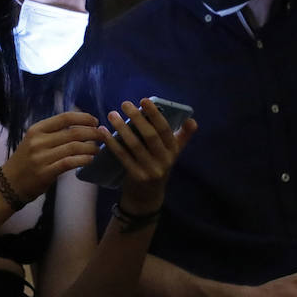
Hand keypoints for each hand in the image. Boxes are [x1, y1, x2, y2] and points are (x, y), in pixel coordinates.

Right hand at [0, 111, 101, 202]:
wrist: (9, 183)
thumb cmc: (25, 161)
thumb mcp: (34, 141)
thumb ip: (53, 134)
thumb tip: (81, 127)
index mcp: (37, 129)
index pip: (65, 117)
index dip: (84, 118)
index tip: (95, 121)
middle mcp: (39, 141)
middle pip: (73, 132)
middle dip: (92, 133)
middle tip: (102, 136)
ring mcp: (41, 157)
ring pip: (74, 147)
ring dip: (90, 147)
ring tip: (97, 149)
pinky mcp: (45, 172)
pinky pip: (69, 162)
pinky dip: (83, 159)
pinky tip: (90, 159)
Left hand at [104, 98, 196, 212]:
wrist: (148, 195)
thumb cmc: (159, 165)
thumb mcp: (173, 152)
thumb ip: (182, 136)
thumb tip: (192, 120)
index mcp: (173, 150)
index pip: (165, 130)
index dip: (155, 115)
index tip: (144, 101)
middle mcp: (164, 160)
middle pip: (150, 136)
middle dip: (137, 118)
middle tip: (125, 103)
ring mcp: (150, 170)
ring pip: (135, 145)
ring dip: (122, 128)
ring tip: (112, 114)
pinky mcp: (136, 176)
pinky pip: (123, 156)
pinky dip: (112, 143)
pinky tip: (104, 132)